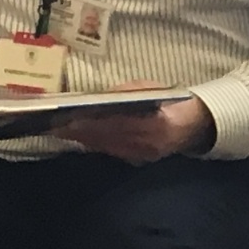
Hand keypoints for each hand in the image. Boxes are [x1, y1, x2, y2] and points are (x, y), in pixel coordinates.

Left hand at [53, 85, 216, 163]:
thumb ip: (125, 93)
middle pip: (105, 138)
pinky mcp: (138, 159)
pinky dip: (93, 143)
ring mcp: (142, 154)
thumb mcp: (150, 89)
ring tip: (59, 129)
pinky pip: (110, 150)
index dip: (89, 122)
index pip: (114, 124)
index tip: (66, 117)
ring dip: (81, 138)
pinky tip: (79, 136)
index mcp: (155, 125)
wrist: (197, 124)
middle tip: (52, 124)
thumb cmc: (172, 101)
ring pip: (105, 146)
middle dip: (77, 131)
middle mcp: (147, 144)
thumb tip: (97, 97)